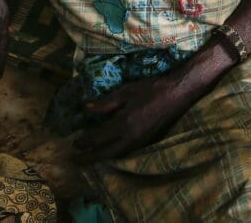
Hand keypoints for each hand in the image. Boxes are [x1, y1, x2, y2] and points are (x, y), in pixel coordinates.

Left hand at [72, 75, 192, 163]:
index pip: (98, 137)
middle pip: (105, 153)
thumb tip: (85, 109)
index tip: (74, 143)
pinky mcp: (147, 142)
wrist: (177, 94)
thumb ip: (105, 103)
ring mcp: (140, 142)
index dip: (84, 141)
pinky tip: (109, 151)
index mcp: (123, 123)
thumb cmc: (151, 89)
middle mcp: (130, 137)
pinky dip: (114, 154)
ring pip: (116, 155)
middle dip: (89, 158)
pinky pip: (126, 152)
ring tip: (89, 158)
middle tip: (75, 160)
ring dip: (101, 158)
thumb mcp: (126, 91)